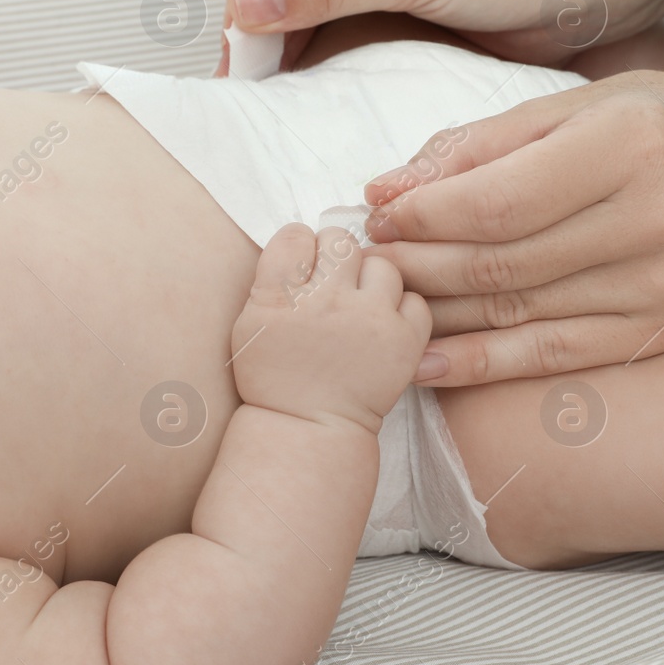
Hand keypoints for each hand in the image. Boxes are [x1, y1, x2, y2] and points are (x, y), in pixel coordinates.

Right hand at [232, 224, 431, 433]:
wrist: (307, 429)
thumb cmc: (274, 377)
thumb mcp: (250, 323)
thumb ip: (273, 277)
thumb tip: (305, 240)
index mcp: (277, 298)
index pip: (295, 235)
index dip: (302, 247)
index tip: (304, 266)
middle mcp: (324, 302)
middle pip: (340, 241)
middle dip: (337, 256)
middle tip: (335, 283)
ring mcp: (368, 320)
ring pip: (382, 265)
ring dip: (372, 281)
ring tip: (361, 307)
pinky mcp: (403, 341)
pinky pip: (414, 298)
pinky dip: (401, 309)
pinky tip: (383, 325)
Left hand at [362, 69, 663, 385]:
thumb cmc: (655, 120)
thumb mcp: (571, 104)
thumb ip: (478, 145)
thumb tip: (387, 189)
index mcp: (631, 147)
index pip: (500, 200)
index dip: (425, 215)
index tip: (377, 211)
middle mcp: (656, 222)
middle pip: (503, 262)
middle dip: (419, 264)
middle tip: (368, 258)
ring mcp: (663, 287)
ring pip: (519, 313)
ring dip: (438, 312)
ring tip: (385, 300)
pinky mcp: (662, 329)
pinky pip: (554, 355)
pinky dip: (483, 365)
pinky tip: (429, 363)